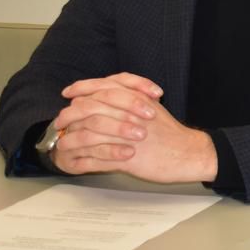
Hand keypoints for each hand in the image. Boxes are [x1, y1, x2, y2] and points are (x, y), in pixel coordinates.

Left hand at [51, 74, 216, 182]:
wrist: (189, 153)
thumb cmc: (171, 133)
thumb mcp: (152, 106)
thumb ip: (130, 96)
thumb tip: (104, 94)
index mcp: (136, 99)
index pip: (101, 87)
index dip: (81, 88)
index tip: (68, 93)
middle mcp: (129, 114)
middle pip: (89, 108)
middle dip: (69, 114)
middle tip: (60, 120)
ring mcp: (126, 137)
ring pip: (87, 133)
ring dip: (70, 139)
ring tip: (62, 143)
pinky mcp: (126, 158)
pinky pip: (95, 159)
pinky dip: (80, 161)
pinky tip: (74, 161)